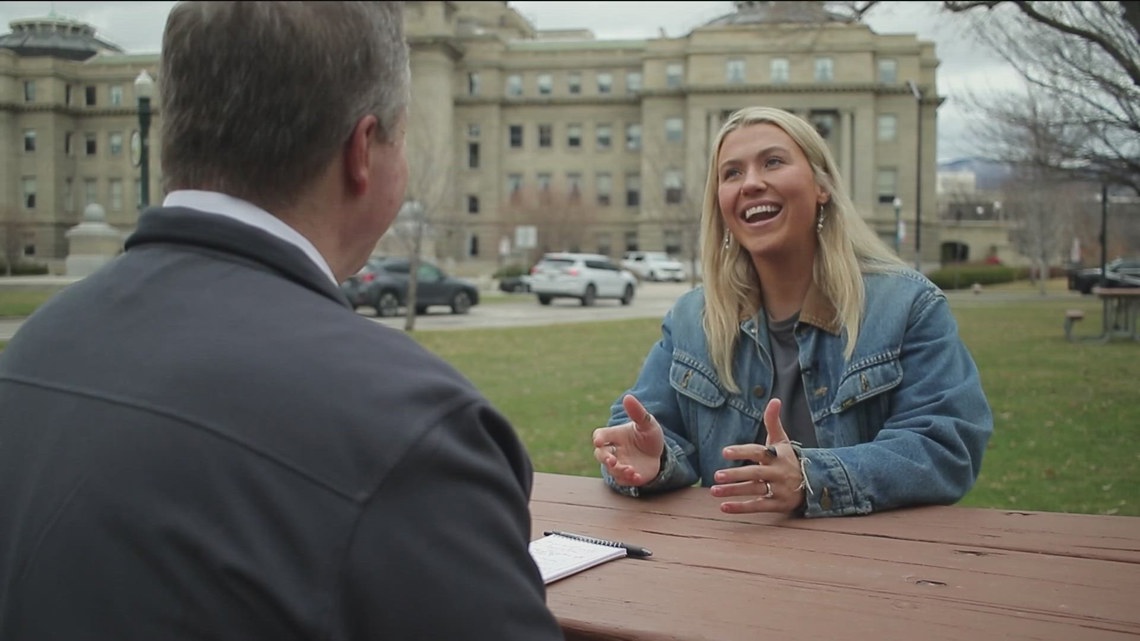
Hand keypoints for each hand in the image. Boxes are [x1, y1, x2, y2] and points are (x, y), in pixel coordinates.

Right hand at [592, 394, 665, 486]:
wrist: (659, 454)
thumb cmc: (649, 435)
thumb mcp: (647, 423)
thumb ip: (637, 412)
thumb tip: (628, 397)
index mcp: (615, 435)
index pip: (601, 435)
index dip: (598, 438)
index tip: (598, 441)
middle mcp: (614, 450)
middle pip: (600, 454)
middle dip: (604, 458)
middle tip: (612, 461)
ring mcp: (619, 464)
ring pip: (611, 469)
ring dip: (618, 470)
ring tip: (631, 470)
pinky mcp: (626, 476)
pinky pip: (622, 480)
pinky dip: (628, 479)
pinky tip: (637, 476)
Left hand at [709, 398, 805, 514]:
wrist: (814, 483)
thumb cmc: (789, 459)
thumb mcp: (782, 440)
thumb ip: (773, 421)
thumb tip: (774, 399)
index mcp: (777, 455)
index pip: (758, 452)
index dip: (742, 451)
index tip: (724, 452)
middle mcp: (778, 472)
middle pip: (755, 473)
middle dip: (735, 475)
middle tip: (716, 476)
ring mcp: (779, 489)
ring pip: (754, 490)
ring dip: (734, 491)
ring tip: (714, 491)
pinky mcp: (779, 504)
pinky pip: (758, 506)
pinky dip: (741, 507)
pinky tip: (724, 507)